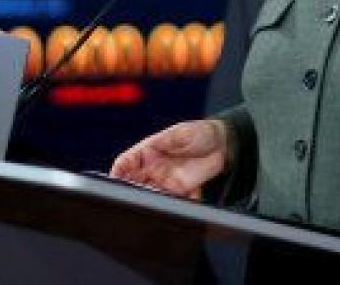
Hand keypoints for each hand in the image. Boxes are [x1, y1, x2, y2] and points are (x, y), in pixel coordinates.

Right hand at [109, 119, 228, 199]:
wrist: (224, 145)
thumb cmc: (200, 133)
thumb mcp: (181, 132)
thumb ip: (166, 141)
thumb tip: (149, 148)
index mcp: (149, 151)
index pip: (127, 162)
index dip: (119, 171)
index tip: (114, 179)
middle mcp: (155, 169)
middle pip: (135, 183)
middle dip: (131, 191)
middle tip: (132, 195)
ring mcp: (167, 182)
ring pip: (152, 196)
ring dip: (151, 201)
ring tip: (155, 201)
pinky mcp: (182, 192)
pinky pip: (175, 203)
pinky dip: (176, 207)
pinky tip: (181, 203)